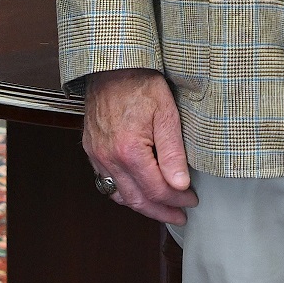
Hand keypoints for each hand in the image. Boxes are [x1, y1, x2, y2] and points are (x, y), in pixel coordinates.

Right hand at [83, 68, 196, 224]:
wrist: (112, 65)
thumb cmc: (140, 83)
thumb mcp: (166, 113)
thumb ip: (173, 152)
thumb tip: (181, 186)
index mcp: (129, 150)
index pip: (157, 190)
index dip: (177, 200)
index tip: (192, 200)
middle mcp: (108, 158)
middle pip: (136, 200)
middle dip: (161, 211)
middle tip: (180, 216)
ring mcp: (96, 155)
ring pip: (119, 195)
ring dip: (142, 206)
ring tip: (161, 209)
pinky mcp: (91, 149)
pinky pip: (106, 182)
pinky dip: (123, 193)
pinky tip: (137, 192)